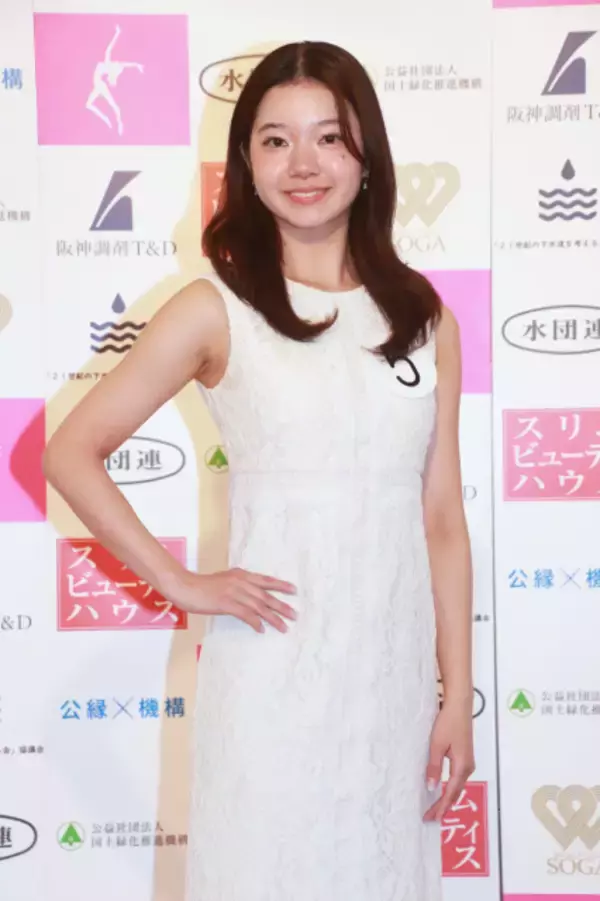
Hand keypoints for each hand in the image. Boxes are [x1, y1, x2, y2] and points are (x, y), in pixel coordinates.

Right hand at [166, 567, 297, 633]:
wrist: (185, 586)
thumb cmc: (202, 585)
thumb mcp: (224, 579)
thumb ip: (238, 584)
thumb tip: (250, 593)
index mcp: (241, 575)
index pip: (265, 580)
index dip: (280, 585)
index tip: (293, 590)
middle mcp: (240, 582)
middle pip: (266, 596)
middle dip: (282, 606)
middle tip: (294, 615)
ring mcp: (234, 592)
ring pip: (259, 607)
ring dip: (273, 618)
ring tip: (283, 627)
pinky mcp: (226, 603)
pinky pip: (246, 614)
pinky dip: (255, 622)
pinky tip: (261, 629)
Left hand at [423, 699, 474, 822]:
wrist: (459, 706)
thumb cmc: (448, 723)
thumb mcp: (437, 746)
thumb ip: (434, 767)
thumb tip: (432, 788)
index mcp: (462, 767)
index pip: (450, 793)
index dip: (441, 807)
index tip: (431, 818)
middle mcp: (468, 768)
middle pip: (456, 792)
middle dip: (444, 806)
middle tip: (431, 817)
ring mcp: (468, 762)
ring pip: (457, 786)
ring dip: (447, 798)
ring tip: (436, 809)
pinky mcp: (465, 757)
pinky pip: (458, 778)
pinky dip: (450, 788)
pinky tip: (443, 790)